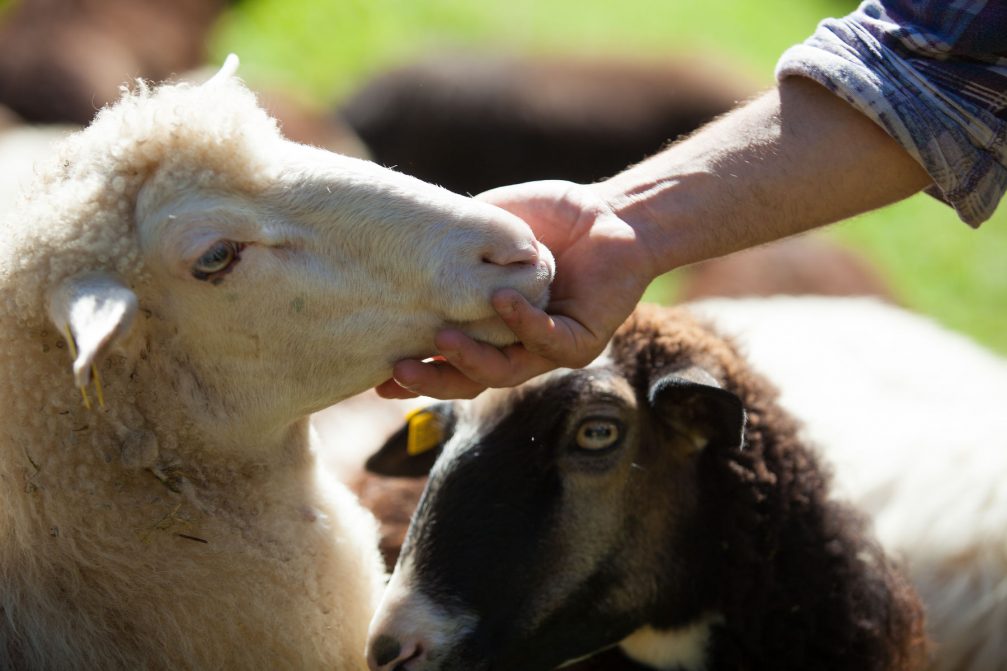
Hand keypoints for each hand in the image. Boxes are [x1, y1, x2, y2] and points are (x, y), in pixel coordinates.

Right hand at [376, 180, 658, 399]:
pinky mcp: (581, 342)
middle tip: (397, 370)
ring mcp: (547, 349)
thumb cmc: (547, 219)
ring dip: (471, 358)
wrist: (611, 212)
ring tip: (441, 338)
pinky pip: (548, 341)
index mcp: (489, 328)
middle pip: (468, 379)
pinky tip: (503, 299)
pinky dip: (523, 322)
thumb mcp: (484, 230)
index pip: (445, 359)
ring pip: (505, 371)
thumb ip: (450, 249)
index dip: (414, 371)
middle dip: (431, 380)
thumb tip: (400, 259)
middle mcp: (515, 346)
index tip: (377, 376)